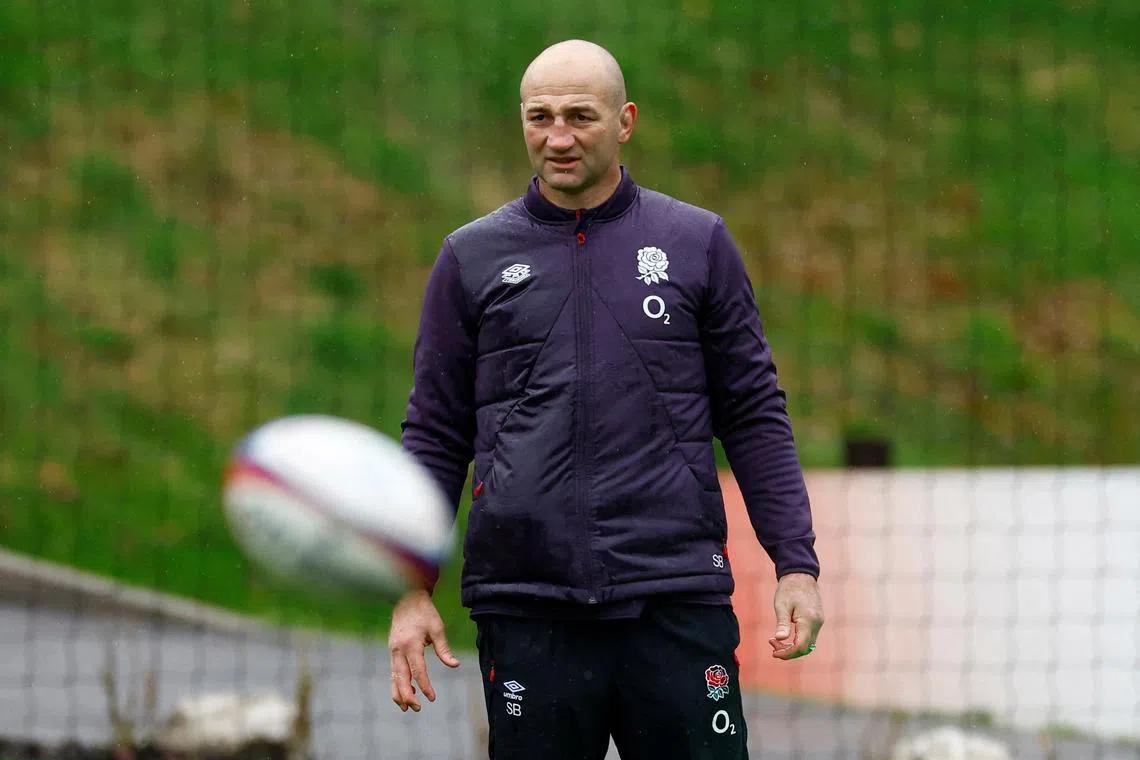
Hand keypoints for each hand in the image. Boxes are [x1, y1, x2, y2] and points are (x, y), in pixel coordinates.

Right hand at [388, 589, 459, 711]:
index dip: (425, 686)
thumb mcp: (437, 628)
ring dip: (399, 693)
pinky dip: (396, 684)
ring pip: (393, 678)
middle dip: (408, 695)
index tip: (432, 697)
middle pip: (401, 678)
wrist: (406, 598)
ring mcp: (393, 651)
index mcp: (411, 644)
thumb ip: (444, 649)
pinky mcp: (392, 651)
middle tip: (418, 708)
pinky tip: (403, 693)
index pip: (418, 671)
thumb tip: (454, 665)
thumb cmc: (424, 613)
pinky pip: (392, 672)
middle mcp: (398, 650)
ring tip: (407, 707)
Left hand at [769, 572, 823, 659]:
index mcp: (808, 620)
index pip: (801, 646)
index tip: (774, 653)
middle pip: (806, 648)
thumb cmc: (789, 589)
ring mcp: (819, 622)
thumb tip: (780, 639)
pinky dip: (798, 640)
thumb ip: (782, 623)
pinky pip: (809, 636)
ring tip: (776, 641)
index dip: (788, 653)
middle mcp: (817, 623)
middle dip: (789, 652)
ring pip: (808, 644)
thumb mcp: (781, 605)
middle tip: (772, 646)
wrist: (801, 575)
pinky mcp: (817, 620)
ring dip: (793, 647)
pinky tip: (785, 636)